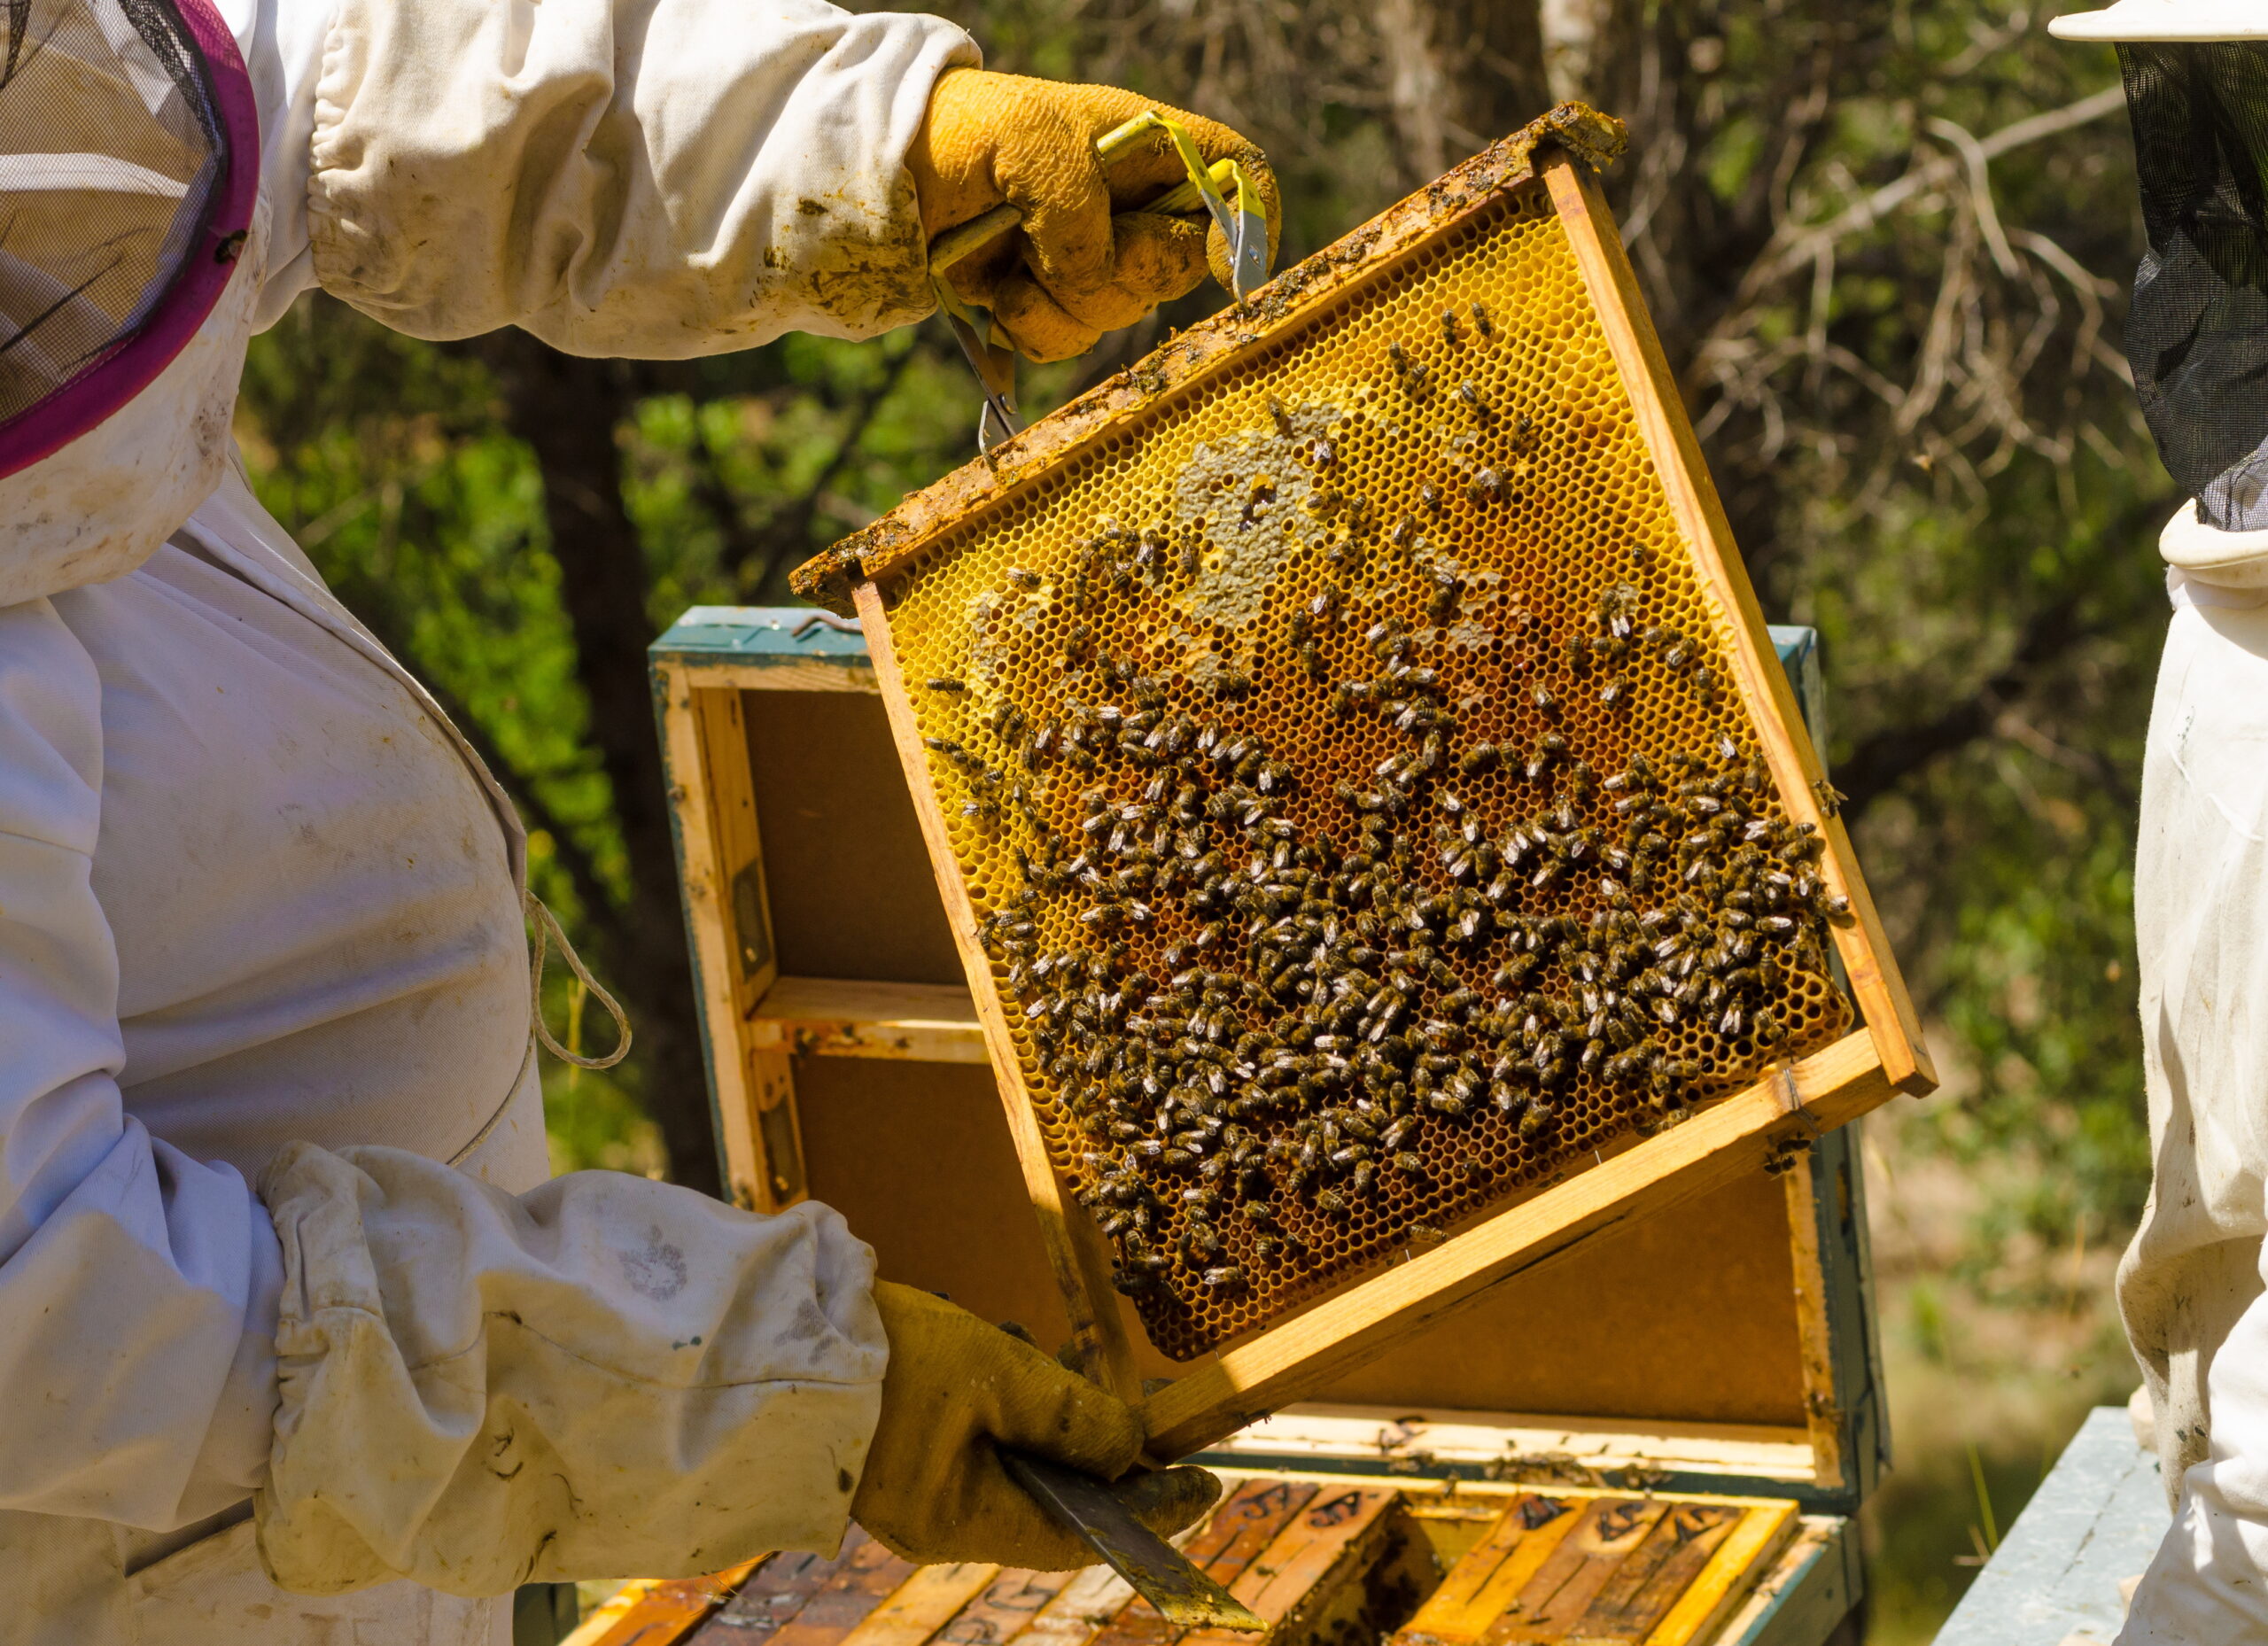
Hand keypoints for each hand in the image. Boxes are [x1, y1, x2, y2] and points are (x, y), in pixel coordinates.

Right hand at [850, 1281, 1219, 1567]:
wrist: (771, 1334)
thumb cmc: (883, 1357)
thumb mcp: (992, 1374)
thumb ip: (1069, 1414)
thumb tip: (1131, 1446)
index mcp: (959, 1520)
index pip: (1077, 1535)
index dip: (1147, 1513)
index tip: (1204, 1485)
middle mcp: (939, 1519)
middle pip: (1049, 1500)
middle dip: (1098, 1454)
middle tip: (1150, 1412)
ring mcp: (914, 1486)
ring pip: (1013, 1462)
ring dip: (1045, 1414)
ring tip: (1042, 1356)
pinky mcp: (898, 1448)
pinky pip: (976, 1439)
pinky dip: (1005, 1404)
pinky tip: (1001, 1354)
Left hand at [906, 69, 1280, 361]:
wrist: (894, 173)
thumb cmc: (970, 131)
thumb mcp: (1030, 144)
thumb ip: (1081, 213)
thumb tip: (1100, 282)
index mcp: (1152, 148)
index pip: (1240, 179)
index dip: (1251, 224)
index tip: (1223, 268)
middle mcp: (1136, 209)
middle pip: (1183, 269)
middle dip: (1125, 269)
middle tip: (1063, 241)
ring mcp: (1099, 262)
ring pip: (1122, 315)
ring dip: (1063, 301)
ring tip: (1012, 261)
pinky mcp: (1056, 305)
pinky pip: (1072, 345)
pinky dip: (1032, 328)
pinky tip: (999, 293)